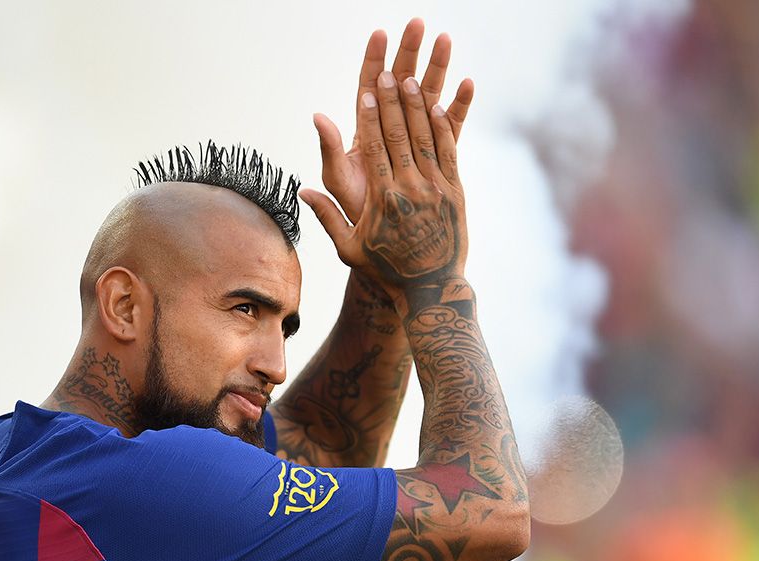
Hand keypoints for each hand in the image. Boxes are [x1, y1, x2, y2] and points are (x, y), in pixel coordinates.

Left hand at [302, 20, 472, 248]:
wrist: (387, 241)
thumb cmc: (358, 212)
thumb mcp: (340, 181)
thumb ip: (330, 149)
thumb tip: (317, 116)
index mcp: (365, 132)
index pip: (368, 88)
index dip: (373, 61)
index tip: (379, 33)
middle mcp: (391, 130)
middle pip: (399, 83)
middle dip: (409, 52)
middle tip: (418, 23)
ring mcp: (416, 139)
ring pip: (427, 96)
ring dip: (437, 68)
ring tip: (446, 39)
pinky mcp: (437, 153)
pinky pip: (450, 126)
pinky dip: (459, 105)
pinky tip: (468, 84)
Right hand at [312, 64, 467, 293]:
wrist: (430, 290)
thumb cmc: (384, 270)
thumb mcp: (348, 249)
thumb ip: (326, 217)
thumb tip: (302, 192)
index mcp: (382, 198)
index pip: (373, 147)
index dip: (369, 116)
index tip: (366, 92)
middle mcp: (410, 188)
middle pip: (399, 134)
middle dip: (392, 100)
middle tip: (389, 72)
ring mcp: (436, 188)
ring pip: (426, 137)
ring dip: (417, 105)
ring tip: (411, 79)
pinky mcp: (456, 192)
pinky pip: (449, 151)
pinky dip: (443, 126)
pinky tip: (437, 105)